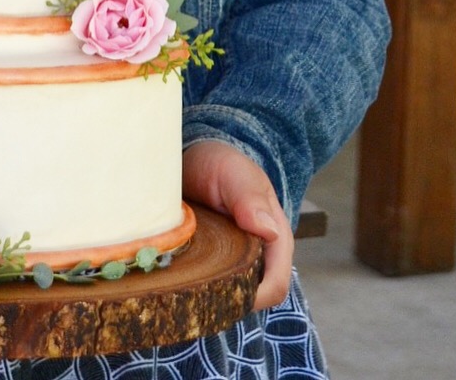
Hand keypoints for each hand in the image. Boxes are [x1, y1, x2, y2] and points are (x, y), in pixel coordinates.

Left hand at [182, 141, 292, 310]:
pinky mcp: (218, 264)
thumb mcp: (234, 174)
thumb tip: (270, 232)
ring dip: (210, 291)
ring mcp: (239, 262)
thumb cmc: (223, 165)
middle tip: (193, 282)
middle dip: (227, 298)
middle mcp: (261, 257)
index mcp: (276, 240)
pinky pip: (213, 286)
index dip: (253, 296)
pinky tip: (179, 272)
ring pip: (232, 295)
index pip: (275, 285)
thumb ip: (249, 199)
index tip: (219, 288)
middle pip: (252, 298)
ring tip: (184, 274)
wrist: (200, 159)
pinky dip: (198, 284)